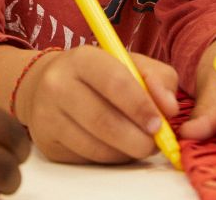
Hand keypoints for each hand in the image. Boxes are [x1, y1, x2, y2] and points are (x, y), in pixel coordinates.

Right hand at [13, 45, 178, 163]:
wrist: (46, 85)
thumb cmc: (99, 75)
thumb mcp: (129, 63)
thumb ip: (157, 78)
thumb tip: (169, 108)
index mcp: (82, 58)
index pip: (115, 83)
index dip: (141, 107)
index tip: (159, 124)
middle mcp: (58, 84)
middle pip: (103, 120)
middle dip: (137, 138)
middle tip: (155, 143)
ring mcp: (47, 115)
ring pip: (96, 146)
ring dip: (126, 152)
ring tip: (138, 144)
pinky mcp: (47, 142)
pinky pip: (87, 158)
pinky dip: (110, 158)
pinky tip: (116, 147)